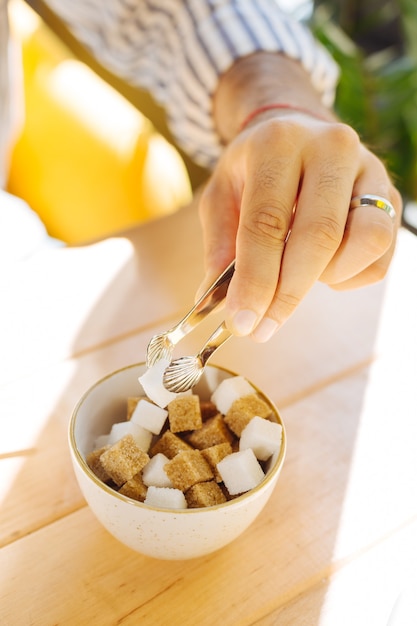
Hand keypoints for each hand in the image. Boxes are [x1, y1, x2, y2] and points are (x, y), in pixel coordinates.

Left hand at [198, 110, 401, 341]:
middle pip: (318, 236)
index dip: (255, 279)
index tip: (241, 321)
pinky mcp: (390, 195)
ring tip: (298, 274)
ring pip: (366, 241)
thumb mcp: (222, 196)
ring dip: (329, 276)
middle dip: (288, 293)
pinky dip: (350, 276)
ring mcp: (369, 169)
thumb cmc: (255, 171)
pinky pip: (380, 255)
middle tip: (263, 328)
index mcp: (279, 143)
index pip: (267, 221)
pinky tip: (323, 266)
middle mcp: (331, 148)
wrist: (297, 134)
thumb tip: (213, 302)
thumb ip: (219, 246)